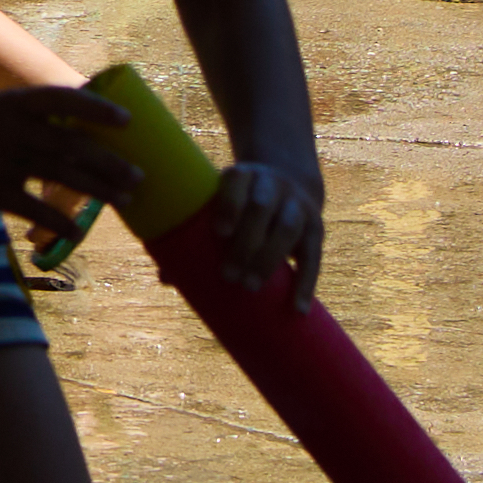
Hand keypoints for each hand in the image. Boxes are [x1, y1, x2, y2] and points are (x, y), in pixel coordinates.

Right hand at [0, 83, 139, 225]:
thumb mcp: (6, 108)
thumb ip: (43, 119)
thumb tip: (93, 133)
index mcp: (17, 104)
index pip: (62, 101)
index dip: (96, 109)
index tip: (127, 122)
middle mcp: (13, 130)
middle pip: (71, 145)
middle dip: (109, 162)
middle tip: (139, 175)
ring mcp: (3, 161)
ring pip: (60, 176)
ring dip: (98, 189)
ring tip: (125, 199)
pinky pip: (33, 209)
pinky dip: (59, 221)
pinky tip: (79, 229)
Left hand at [201, 156, 325, 304]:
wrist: (288, 182)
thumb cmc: (239, 203)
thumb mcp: (220, 204)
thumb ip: (193, 234)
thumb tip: (165, 278)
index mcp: (243, 174)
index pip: (237, 181)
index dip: (230, 205)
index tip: (219, 233)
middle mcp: (272, 183)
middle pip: (262, 208)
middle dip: (246, 242)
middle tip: (228, 276)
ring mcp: (297, 203)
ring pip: (288, 228)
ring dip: (269, 259)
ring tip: (251, 286)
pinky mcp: (316, 227)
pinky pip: (313, 256)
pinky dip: (306, 283)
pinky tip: (297, 308)